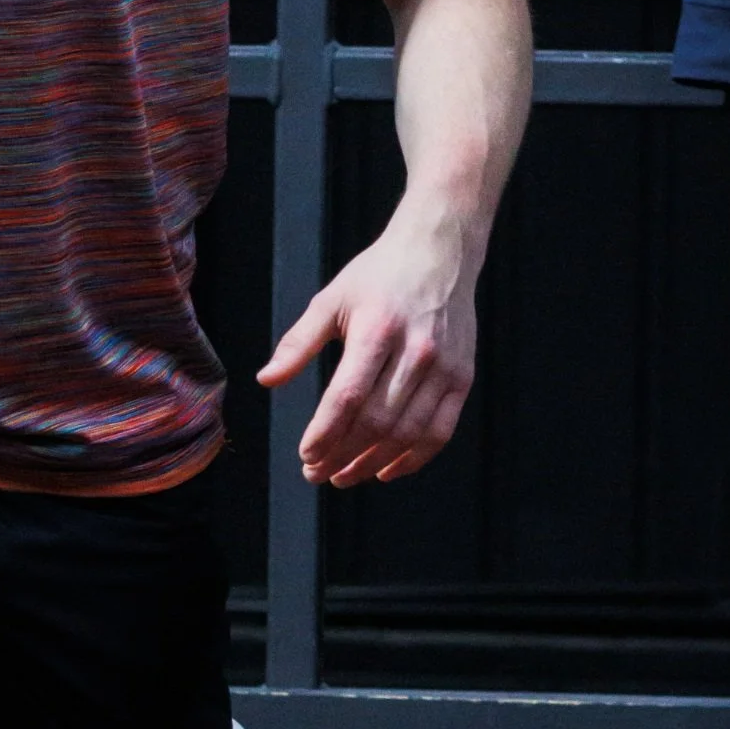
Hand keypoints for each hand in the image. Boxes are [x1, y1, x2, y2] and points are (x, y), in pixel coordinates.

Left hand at [256, 205, 479, 485]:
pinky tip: (386, 470)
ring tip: (344, 476)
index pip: (348, 396)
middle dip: (342, 455)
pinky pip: (439, 431)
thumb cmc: (378, 276)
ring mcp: (443, 367)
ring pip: (407, 433)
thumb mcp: (331, 300)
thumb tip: (267, 380)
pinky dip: (413, 458)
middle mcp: (414, 351)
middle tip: (317, 473)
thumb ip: (299, 343)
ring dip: (372, 463)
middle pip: (376, 421)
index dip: (325, 433)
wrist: (440, 252)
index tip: (306, 455)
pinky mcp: (463, 377)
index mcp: (377, 329)